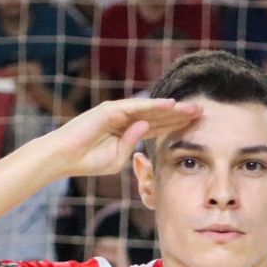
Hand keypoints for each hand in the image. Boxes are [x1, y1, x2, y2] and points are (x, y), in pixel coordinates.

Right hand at [46, 98, 202, 177]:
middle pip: (158, 115)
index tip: (197, 126)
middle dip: (180, 114)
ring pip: (151, 108)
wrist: (65, 157)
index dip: (176, 126)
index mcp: (129, 131)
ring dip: (172, 108)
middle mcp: (126, 118)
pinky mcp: (110, 110)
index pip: (158, 127)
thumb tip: (145, 128)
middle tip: (202, 112)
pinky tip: (171, 105)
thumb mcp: (117, 160)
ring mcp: (118, 112)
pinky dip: (154, 106)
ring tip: (192, 108)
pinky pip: (136, 107)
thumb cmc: (88, 161)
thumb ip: (131, 147)